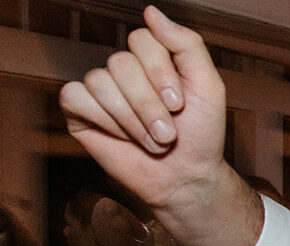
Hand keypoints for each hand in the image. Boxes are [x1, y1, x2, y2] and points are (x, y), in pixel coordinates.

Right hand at [58, 6, 226, 211]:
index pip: (142, 39)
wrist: (186, 178)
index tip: (179, 103)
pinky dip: (105, 122)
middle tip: (168, 132)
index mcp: (153, 58)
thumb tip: (151, 11)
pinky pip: (75, 97)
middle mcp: (124, 69)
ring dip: (132, 120)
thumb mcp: (208, 86)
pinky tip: (122, 138)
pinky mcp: (79, 111)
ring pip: (100, 82)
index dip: (160, 72)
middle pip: (121, 63)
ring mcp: (100, 89)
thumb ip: (187, 45)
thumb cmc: (200, 135)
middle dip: (149, 105)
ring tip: (153, 141)